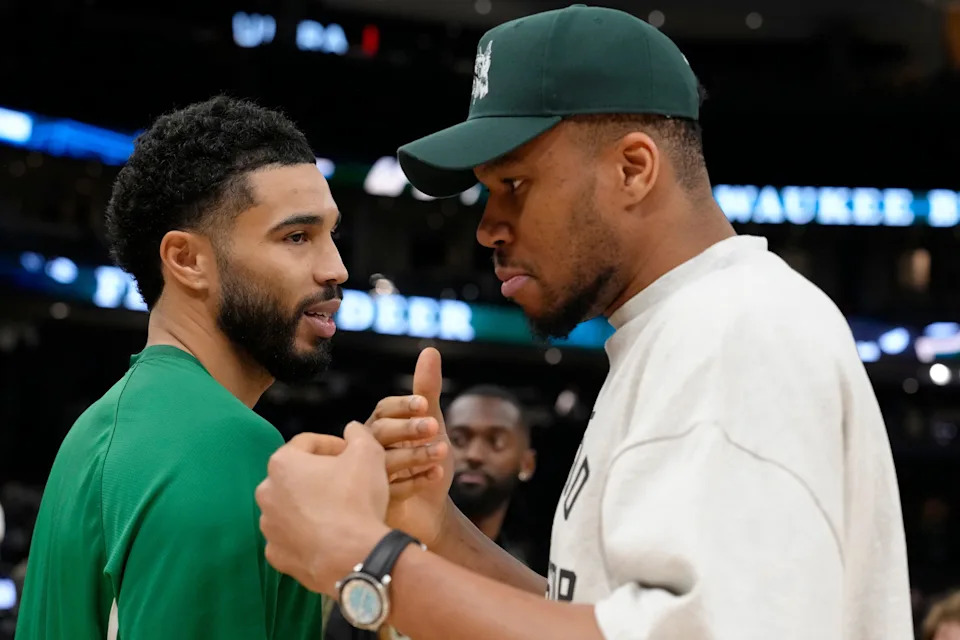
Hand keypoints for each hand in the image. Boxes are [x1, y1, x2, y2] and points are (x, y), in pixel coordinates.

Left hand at [256, 424, 390, 594]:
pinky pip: (291, 537)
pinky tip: (328, 536)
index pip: (306, 443)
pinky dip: (306, 534)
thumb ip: (358, 433)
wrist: (355, 557)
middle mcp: (266, 493)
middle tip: (346, 481)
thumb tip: (351, 429)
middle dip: (318, 475)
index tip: (351, 453)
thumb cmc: (357, 499)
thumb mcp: (368, 452)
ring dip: (310, 504)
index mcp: (282, 463)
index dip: (332, 444)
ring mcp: (268, 527)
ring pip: (290, 507)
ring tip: (339, 511)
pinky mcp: (276, 555)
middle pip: (295, 475)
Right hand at [367, 348, 453, 547]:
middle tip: (434, 426)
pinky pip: (390, 490)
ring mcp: (368, 477)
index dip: (403, 405)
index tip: (425, 404)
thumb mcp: (432, 423)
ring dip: (415, 454)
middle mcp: (368, 450)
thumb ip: (427, 389)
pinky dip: (415, 481)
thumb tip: (430, 349)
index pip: (383, 409)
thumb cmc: (426, 461)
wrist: (429, 511)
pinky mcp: (375, 503)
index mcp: (378, 427)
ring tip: (443, 452)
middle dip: (408, 428)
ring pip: (385, 461)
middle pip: (380, 432)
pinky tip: (436, 475)